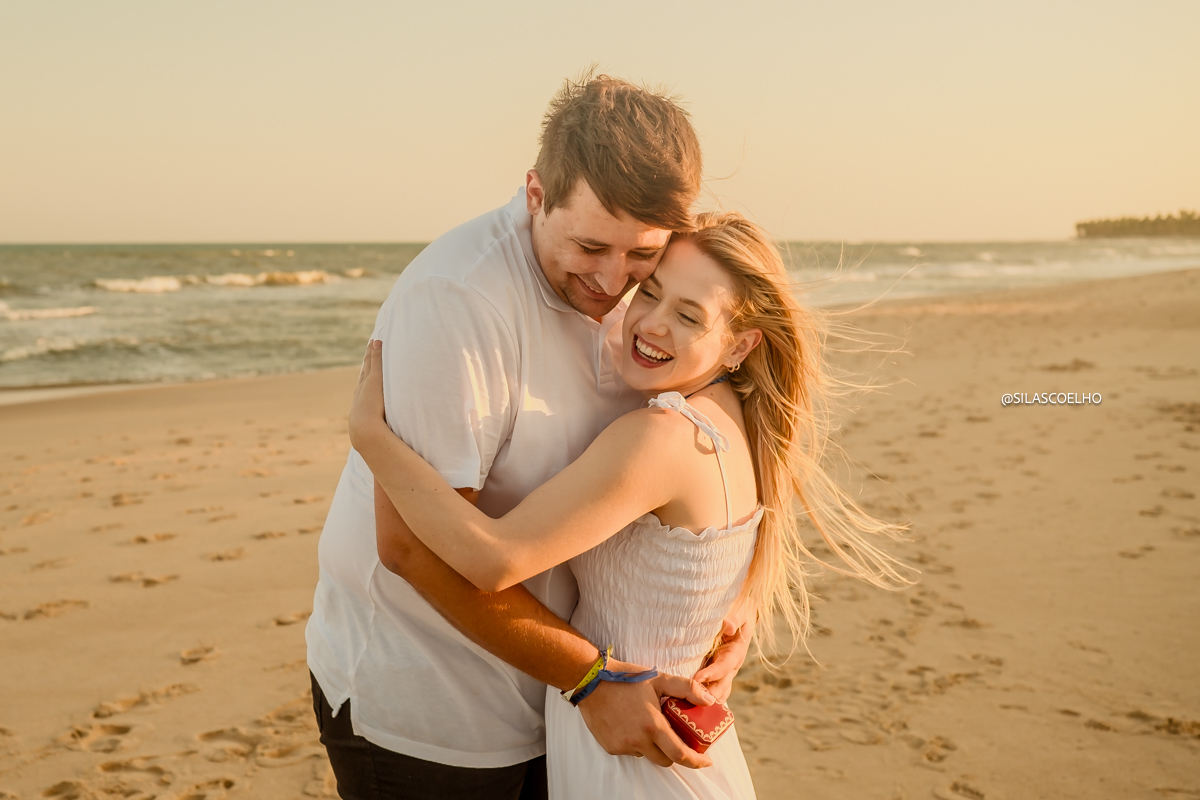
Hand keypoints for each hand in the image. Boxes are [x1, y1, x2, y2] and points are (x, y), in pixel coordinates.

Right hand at [348, 339, 386, 452]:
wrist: (368, 436)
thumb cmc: (377, 443)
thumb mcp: (382, 439)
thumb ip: (388, 440)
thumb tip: (390, 457)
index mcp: (361, 408)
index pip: (364, 391)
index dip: (366, 382)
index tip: (367, 373)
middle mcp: (361, 395)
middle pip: (364, 375)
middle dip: (366, 364)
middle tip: (368, 352)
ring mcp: (366, 387)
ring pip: (368, 366)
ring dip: (371, 355)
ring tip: (373, 343)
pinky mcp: (372, 381)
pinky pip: (374, 362)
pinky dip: (375, 352)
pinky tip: (378, 341)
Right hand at [577, 659, 713, 768]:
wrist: (591, 680)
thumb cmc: (626, 678)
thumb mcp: (659, 679)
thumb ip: (686, 689)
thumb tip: (709, 700)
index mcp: (652, 725)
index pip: (680, 754)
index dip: (696, 761)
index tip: (706, 761)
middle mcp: (638, 740)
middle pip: (665, 760)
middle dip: (674, 753)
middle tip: (676, 738)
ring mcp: (623, 746)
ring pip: (646, 755)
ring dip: (653, 746)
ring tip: (648, 724)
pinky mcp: (610, 747)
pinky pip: (630, 751)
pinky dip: (635, 742)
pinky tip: (631, 724)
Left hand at [693, 610, 755, 703]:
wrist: (743, 617)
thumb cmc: (740, 613)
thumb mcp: (740, 612)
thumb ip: (734, 618)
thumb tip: (727, 625)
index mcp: (736, 653)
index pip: (724, 666)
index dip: (711, 674)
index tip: (697, 680)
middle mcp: (730, 667)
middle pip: (721, 686)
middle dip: (707, 696)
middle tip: (691, 703)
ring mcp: (723, 674)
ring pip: (717, 693)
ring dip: (705, 703)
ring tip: (687, 710)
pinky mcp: (714, 675)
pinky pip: (709, 690)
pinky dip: (700, 700)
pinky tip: (686, 707)